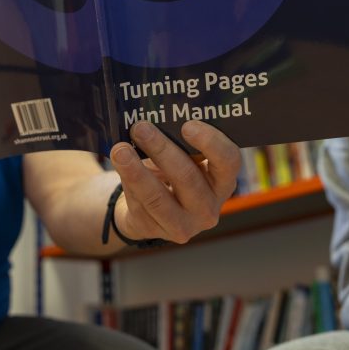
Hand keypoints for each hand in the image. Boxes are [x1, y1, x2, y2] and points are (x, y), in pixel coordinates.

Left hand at [109, 120, 239, 243]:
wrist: (149, 207)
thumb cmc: (171, 171)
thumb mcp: (183, 157)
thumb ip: (179, 141)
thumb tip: (156, 118)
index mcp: (223, 181)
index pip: (229, 161)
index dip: (211, 142)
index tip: (187, 125)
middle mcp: (209, 207)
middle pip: (187, 177)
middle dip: (161, 149)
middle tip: (141, 128)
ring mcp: (185, 224)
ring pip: (157, 197)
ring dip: (136, 170)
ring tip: (120, 149)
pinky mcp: (157, 231)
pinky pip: (139, 204)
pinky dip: (128, 181)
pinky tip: (119, 164)